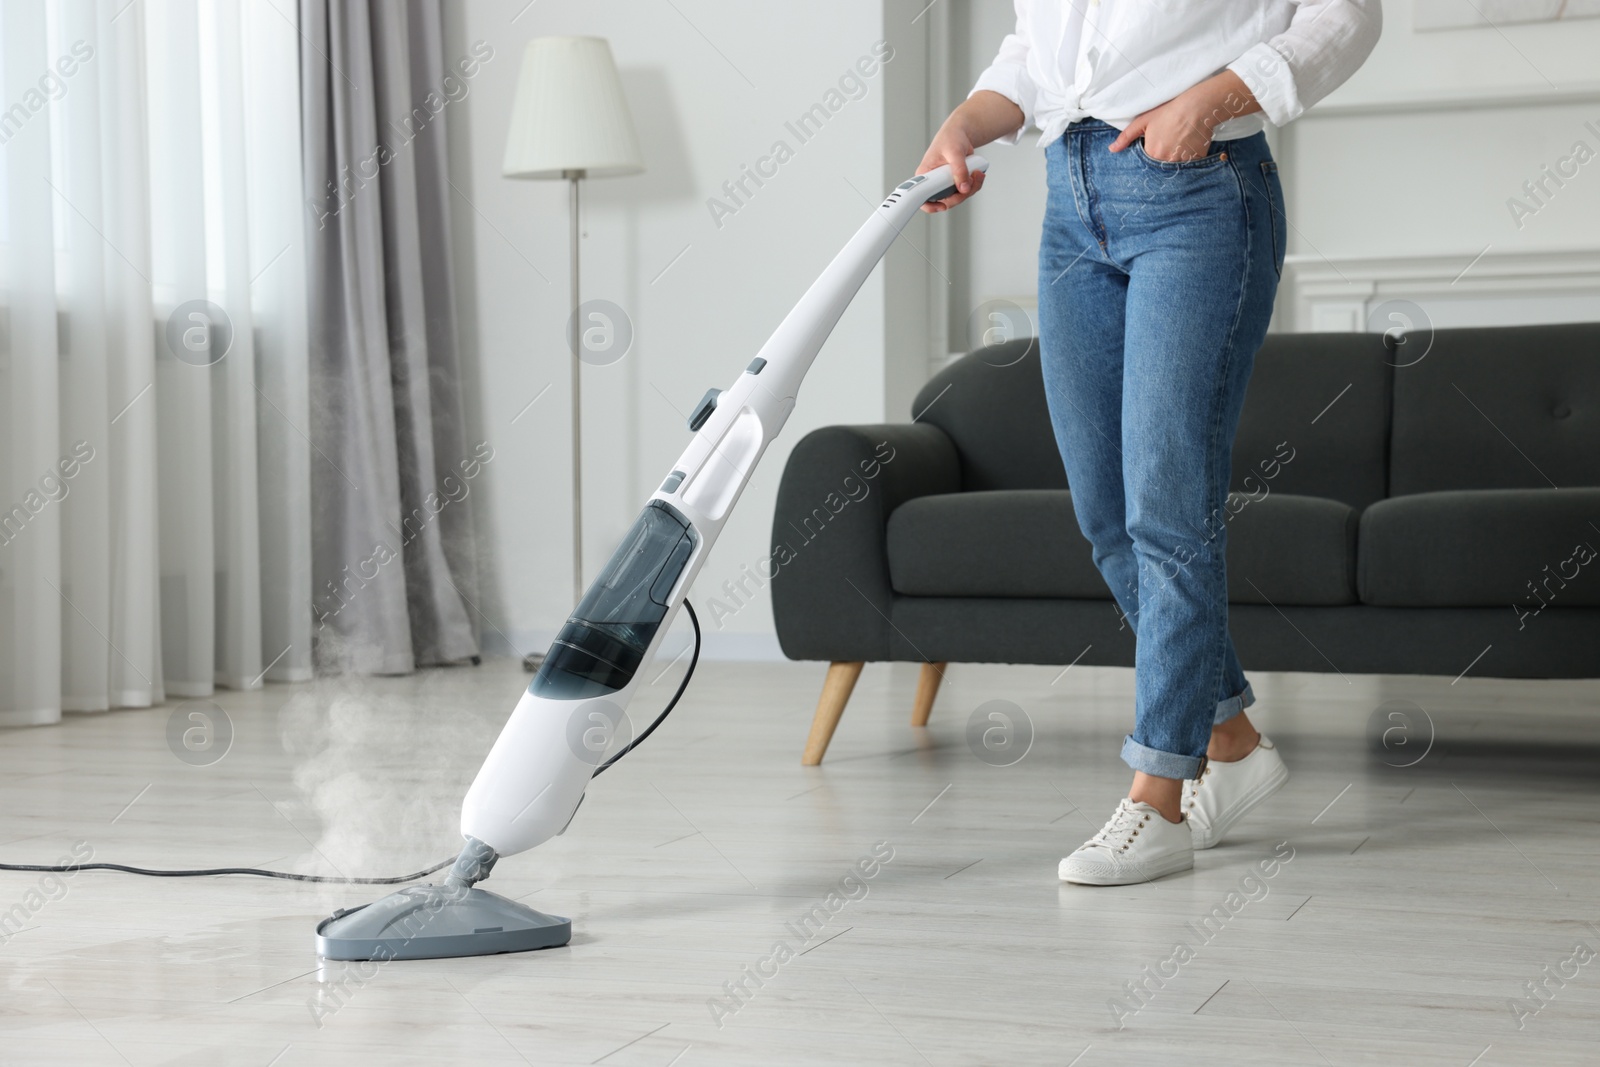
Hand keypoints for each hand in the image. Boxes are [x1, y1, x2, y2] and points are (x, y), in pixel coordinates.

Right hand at [914, 90, 1020, 211]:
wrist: (959, 134)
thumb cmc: (950, 138)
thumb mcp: (954, 152)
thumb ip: (959, 170)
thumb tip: (963, 188)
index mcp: (925, 175)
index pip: (922, 196)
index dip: (931, 205)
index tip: (941, 206)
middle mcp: (934, 182)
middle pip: (945, 200)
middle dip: (961, 194)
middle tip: (971, 180)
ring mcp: (945, 184)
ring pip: (958, 197)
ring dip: (972, 188)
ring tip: (977, 173)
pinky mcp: (956, 183)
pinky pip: (965, 191)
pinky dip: (974, 185)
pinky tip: (978, 173)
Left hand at [1109, 71, 1258, 161]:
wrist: (1197, 107)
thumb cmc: (1169, 112)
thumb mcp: (1144, 121)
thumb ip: (1126, 137)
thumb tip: (1112, 149)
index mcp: (1151, 153)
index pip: (1146, 163)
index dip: (1149, 156)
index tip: (1155, 147)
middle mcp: (1166, 161)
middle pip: (1160, 167)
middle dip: (1161, 160)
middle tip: (1168, 144)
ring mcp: (1182, 162)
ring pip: (1174, 167)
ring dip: (1174, 160)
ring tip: (1179, 144)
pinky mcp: (1196, 160)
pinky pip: (1189, 165)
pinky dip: (1187, 159)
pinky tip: (1189, 145)